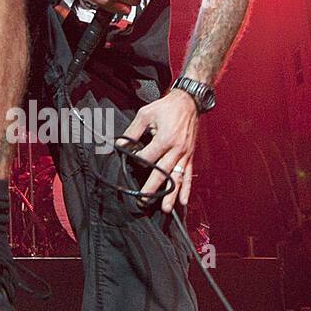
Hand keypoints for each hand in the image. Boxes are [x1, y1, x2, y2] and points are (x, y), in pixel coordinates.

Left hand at [119, 90, 198, 213]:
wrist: (188, 102)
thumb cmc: (166, 107)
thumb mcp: (145, 114)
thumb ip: (132, 131)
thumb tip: (120, 144)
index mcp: (165, 139)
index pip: (147, 158)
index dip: (137, 161)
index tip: (130, 160)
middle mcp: (176, 150)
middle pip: (162, 173)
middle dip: (152, 188)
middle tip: (143, 200)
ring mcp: (184, 154)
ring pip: (177, 178)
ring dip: (171, 194)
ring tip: (165, 208)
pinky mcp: (189, 156)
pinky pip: (188, 175)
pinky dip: (186, 189)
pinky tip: (183, 201)